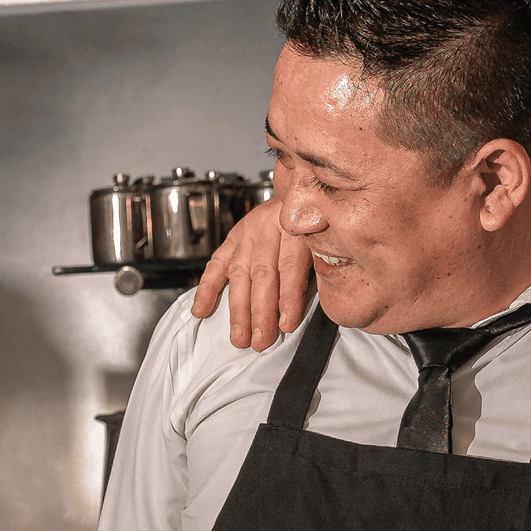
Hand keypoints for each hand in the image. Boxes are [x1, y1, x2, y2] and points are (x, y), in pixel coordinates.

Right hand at [188, 198, 312, 350]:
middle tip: (260, 340)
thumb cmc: (320, 223)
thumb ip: (322, 265)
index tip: (286, 325)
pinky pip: (217, 264)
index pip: (290, 265)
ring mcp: (249, 231)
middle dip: (260, 311)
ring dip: (238, 309)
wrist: (303, 190)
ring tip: (239, 337)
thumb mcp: (329, 239)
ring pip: (240, 273)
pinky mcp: (235, 237)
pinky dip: (207, 288)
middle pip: (263, 273)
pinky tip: (201, 310)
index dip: (288, 297)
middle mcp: (270, 225)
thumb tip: (323, 301)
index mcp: (297, 224)